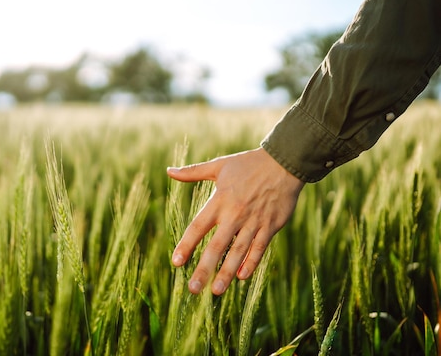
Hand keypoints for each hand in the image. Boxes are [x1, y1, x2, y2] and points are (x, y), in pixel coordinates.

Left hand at [166, 148, 303, 294]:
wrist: (284, 162)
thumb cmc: (249, 164)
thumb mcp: (219, 165)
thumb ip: (193, 172)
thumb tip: (169, 171)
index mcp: (219, 200)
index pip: (199, 227)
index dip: (187, 245)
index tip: (176, 263)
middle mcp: (235, 214)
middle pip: (216, 246)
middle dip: (204, 268)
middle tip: (193, 289)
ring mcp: (254, 222)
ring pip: (238, 251)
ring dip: (227, 272)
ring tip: (215, 291)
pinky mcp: (270, 226)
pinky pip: (259, 248)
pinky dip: (251, 262)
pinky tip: (242, 277)